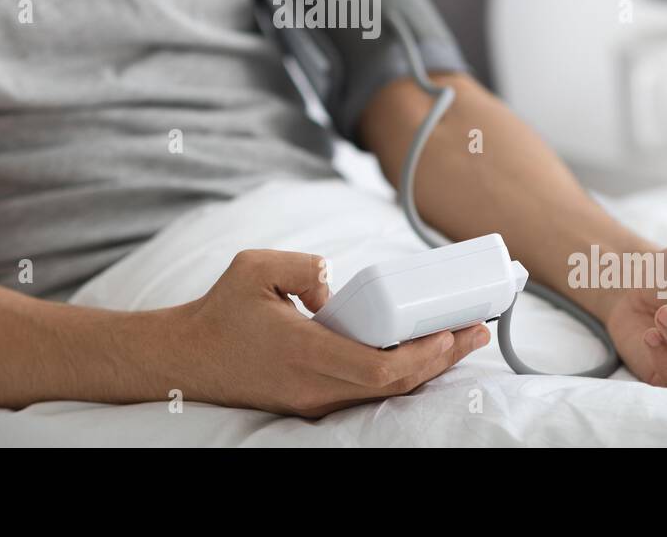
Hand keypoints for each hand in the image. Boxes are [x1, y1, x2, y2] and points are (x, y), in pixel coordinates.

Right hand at [168, 249, 487, 417]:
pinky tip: (424, 352)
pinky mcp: (314, 401)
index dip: (424, 354)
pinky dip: (403, 373)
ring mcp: (315, 399)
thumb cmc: (222, 309)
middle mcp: (315, 385)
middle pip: (395, 385)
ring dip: (428, 367)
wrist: (188, 357)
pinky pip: (369, 391)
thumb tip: (338, 288)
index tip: (452, 330)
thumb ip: (306, 266)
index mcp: (305, 353)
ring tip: (462, 339)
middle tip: (478, 330)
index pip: (379, 368)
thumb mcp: (256, 265)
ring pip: (386, 392)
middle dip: (443, 359)